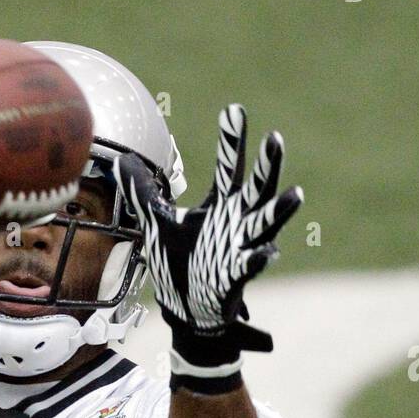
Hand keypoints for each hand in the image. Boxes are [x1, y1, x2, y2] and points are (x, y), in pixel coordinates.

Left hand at [114, 104, 302, 378]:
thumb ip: (143, 191)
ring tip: (296, 194)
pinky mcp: (235, 275)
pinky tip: (266, 252)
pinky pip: (251, 265)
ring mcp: (239, 247)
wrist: (185, 307)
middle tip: (276, 138)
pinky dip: (258, 259)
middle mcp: (236, 221)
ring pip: (265, 225)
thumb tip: (122, 160)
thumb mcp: (157, 221)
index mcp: (220, 205)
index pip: (229, 167)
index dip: (232, 141)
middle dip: (267, 165)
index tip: (234, 110)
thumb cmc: (179, 260)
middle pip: (257, 188)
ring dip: (280, 210)